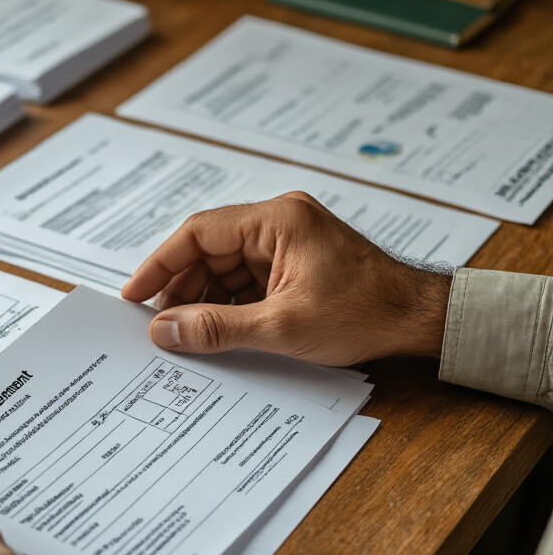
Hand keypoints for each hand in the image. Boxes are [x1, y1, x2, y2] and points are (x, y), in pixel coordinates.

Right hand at [121, 192, 451, 365]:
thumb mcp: (280, 327)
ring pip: (225, 267)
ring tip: (186, 334)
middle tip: (159, 325)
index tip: (135, 294)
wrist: (420, 321)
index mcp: (276, 220)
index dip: (160, 264)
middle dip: (181, 289)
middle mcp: (279, 221)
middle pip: (208, 250)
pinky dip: (228, 303)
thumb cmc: (365, 313)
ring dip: (203, 300)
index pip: (198, 233)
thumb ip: (216, 328)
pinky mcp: (295, 263)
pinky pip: (246, 279)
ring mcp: (288, 241)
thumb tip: (165, 331)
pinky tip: (215, 330)